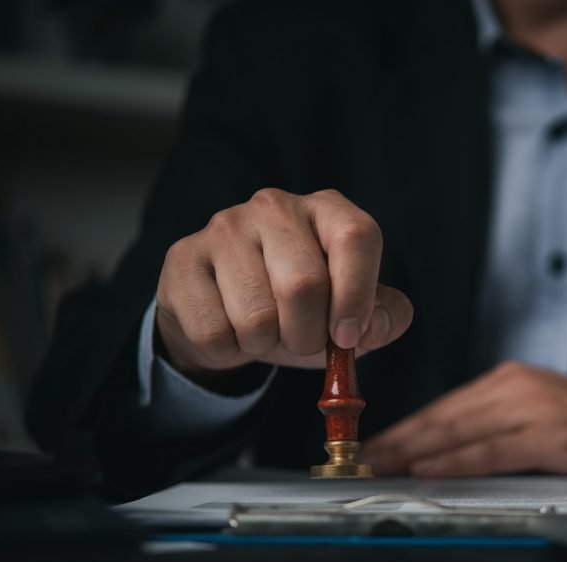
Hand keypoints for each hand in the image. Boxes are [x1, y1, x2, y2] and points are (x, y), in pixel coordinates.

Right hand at [155, 188, 412, 383]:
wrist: (227, 317)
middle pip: (304, 284)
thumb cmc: (300, 310)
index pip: (356, 236)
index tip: (349, 336)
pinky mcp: (183, 258)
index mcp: (327, 210)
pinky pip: (213, 330)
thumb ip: (384, 317)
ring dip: (266, 345)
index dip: (358, 294)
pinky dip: (228, 350)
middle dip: (308, 335)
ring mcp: (224, 227)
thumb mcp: (350, 315)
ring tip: (264, 332)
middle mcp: (275, 206)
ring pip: (256, 315)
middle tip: (302, 340)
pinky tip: (229, 329)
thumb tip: (375, 325)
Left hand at [360, 362, 566, 479]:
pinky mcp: (553, 435)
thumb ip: (496, 428)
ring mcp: (535, 408)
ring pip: (459, 431)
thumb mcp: (539, 415)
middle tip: (360, 460)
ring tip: (379, 467)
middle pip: (442, 417)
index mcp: (508, 381)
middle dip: (397, 440)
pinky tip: (429, 470)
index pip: (443, 407)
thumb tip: (443, 455)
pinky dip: (457, 461)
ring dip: (414, 452)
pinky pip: (493, 450)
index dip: (403, 429)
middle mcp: (516, 387)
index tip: (370, 447)